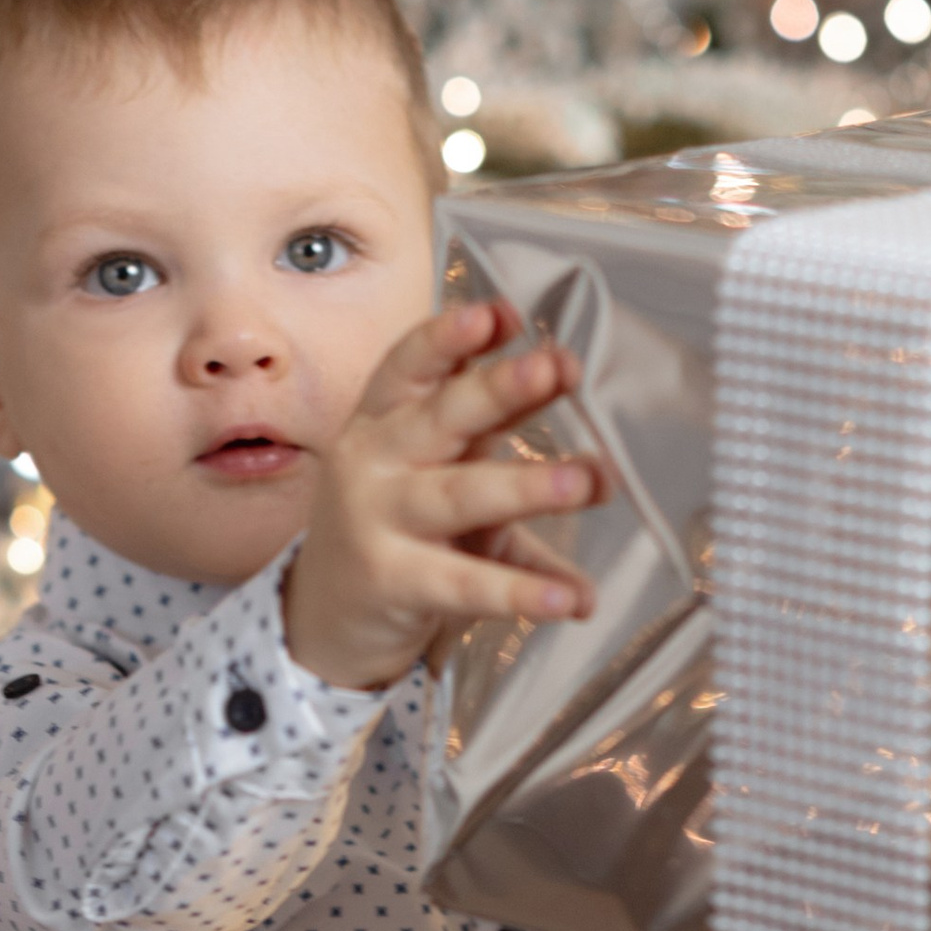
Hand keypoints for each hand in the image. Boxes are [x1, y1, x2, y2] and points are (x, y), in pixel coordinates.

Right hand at [281, 299, 603, 692]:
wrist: (328, 616)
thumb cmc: (397, 527)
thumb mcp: (442, 472)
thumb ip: (508, 451)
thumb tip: (602, 465)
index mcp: (384, 419)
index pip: (412, 365)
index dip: (454, 337)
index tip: (503, 314)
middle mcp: (375, 461)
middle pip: (440, 417)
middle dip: (497, 388)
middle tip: (551, 368)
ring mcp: (378, 521)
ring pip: (460, 496)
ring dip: (528, 485)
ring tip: (588, 482)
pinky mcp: (393, 582)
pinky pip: (466, 584)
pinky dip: (522, 591)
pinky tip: (570, 598)